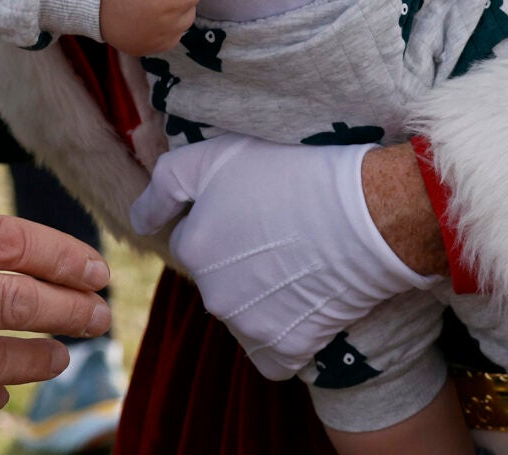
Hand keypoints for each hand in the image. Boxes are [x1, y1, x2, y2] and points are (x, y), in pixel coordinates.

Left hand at [129, 135, 437, 380]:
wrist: (368, 216)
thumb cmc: (296, 174)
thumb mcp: (219, 154)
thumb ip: (166, 183)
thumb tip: (140, 221)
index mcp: (193, 248)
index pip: (192, 239)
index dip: (223, 219)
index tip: (257, 205)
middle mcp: (212, 296)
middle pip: (217, 278)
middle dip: (239, 259)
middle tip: (283, 229)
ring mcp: (248, 328)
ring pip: (243, 313)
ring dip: (262, 295)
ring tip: (302, 260)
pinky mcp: (284, 352)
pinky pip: (272, 352)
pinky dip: (286, 333)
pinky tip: (307, 302)